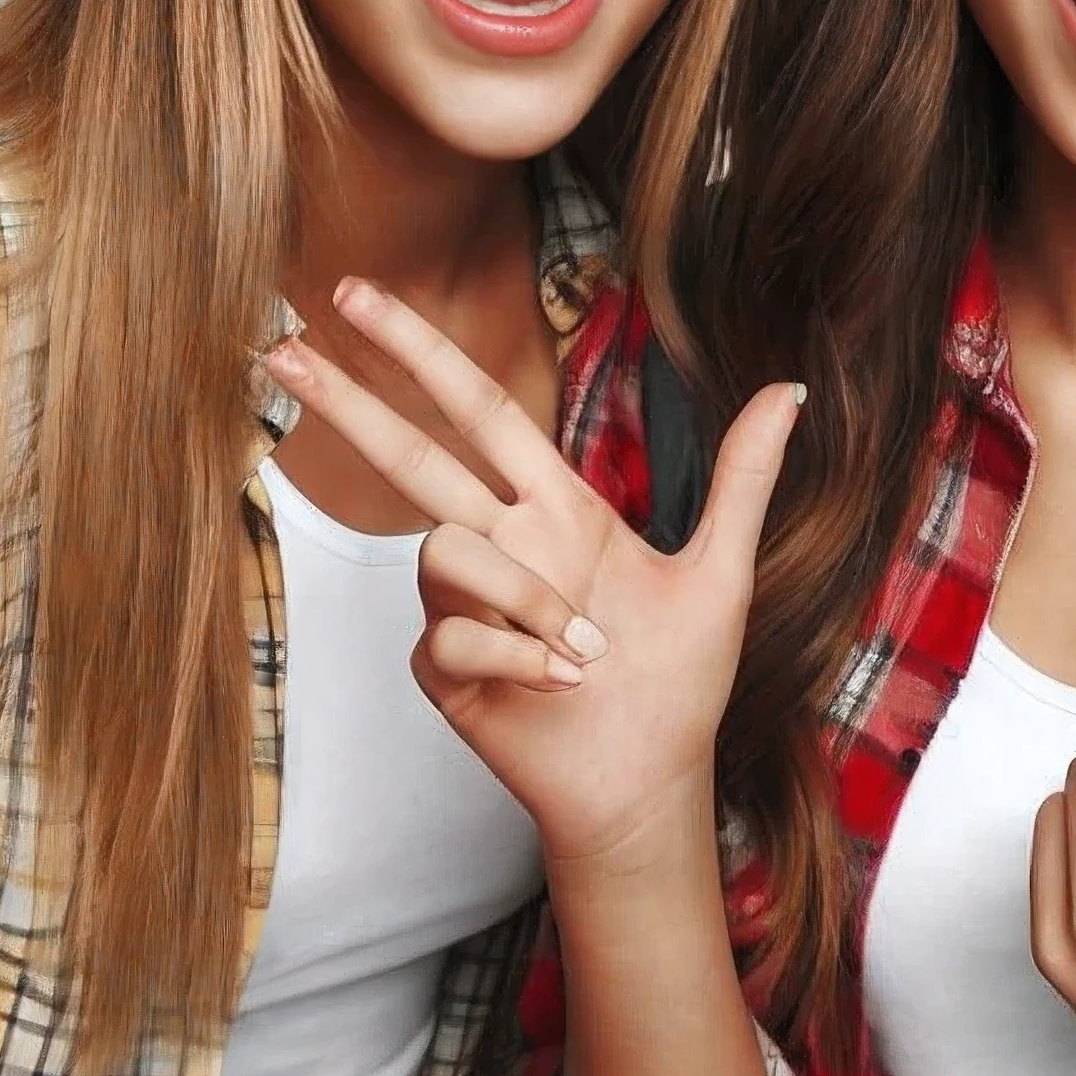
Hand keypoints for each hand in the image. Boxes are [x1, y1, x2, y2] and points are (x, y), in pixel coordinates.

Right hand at [261, 279, 799, 871]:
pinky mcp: (444, 666)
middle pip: (411, 455)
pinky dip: (520, 655)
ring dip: (526, 597)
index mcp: (556, 506)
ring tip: (590, 652)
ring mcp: (462, 606)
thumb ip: (743, 475)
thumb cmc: (683, 679)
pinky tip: (562, 683)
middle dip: (349, 402)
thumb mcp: (722, 569)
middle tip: (284, 350)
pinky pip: (457, 634)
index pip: (477, 408)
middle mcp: (500, 543)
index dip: (420, 351)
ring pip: (447, 551)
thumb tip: (791, 387)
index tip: (357, 296)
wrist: (654, 779)